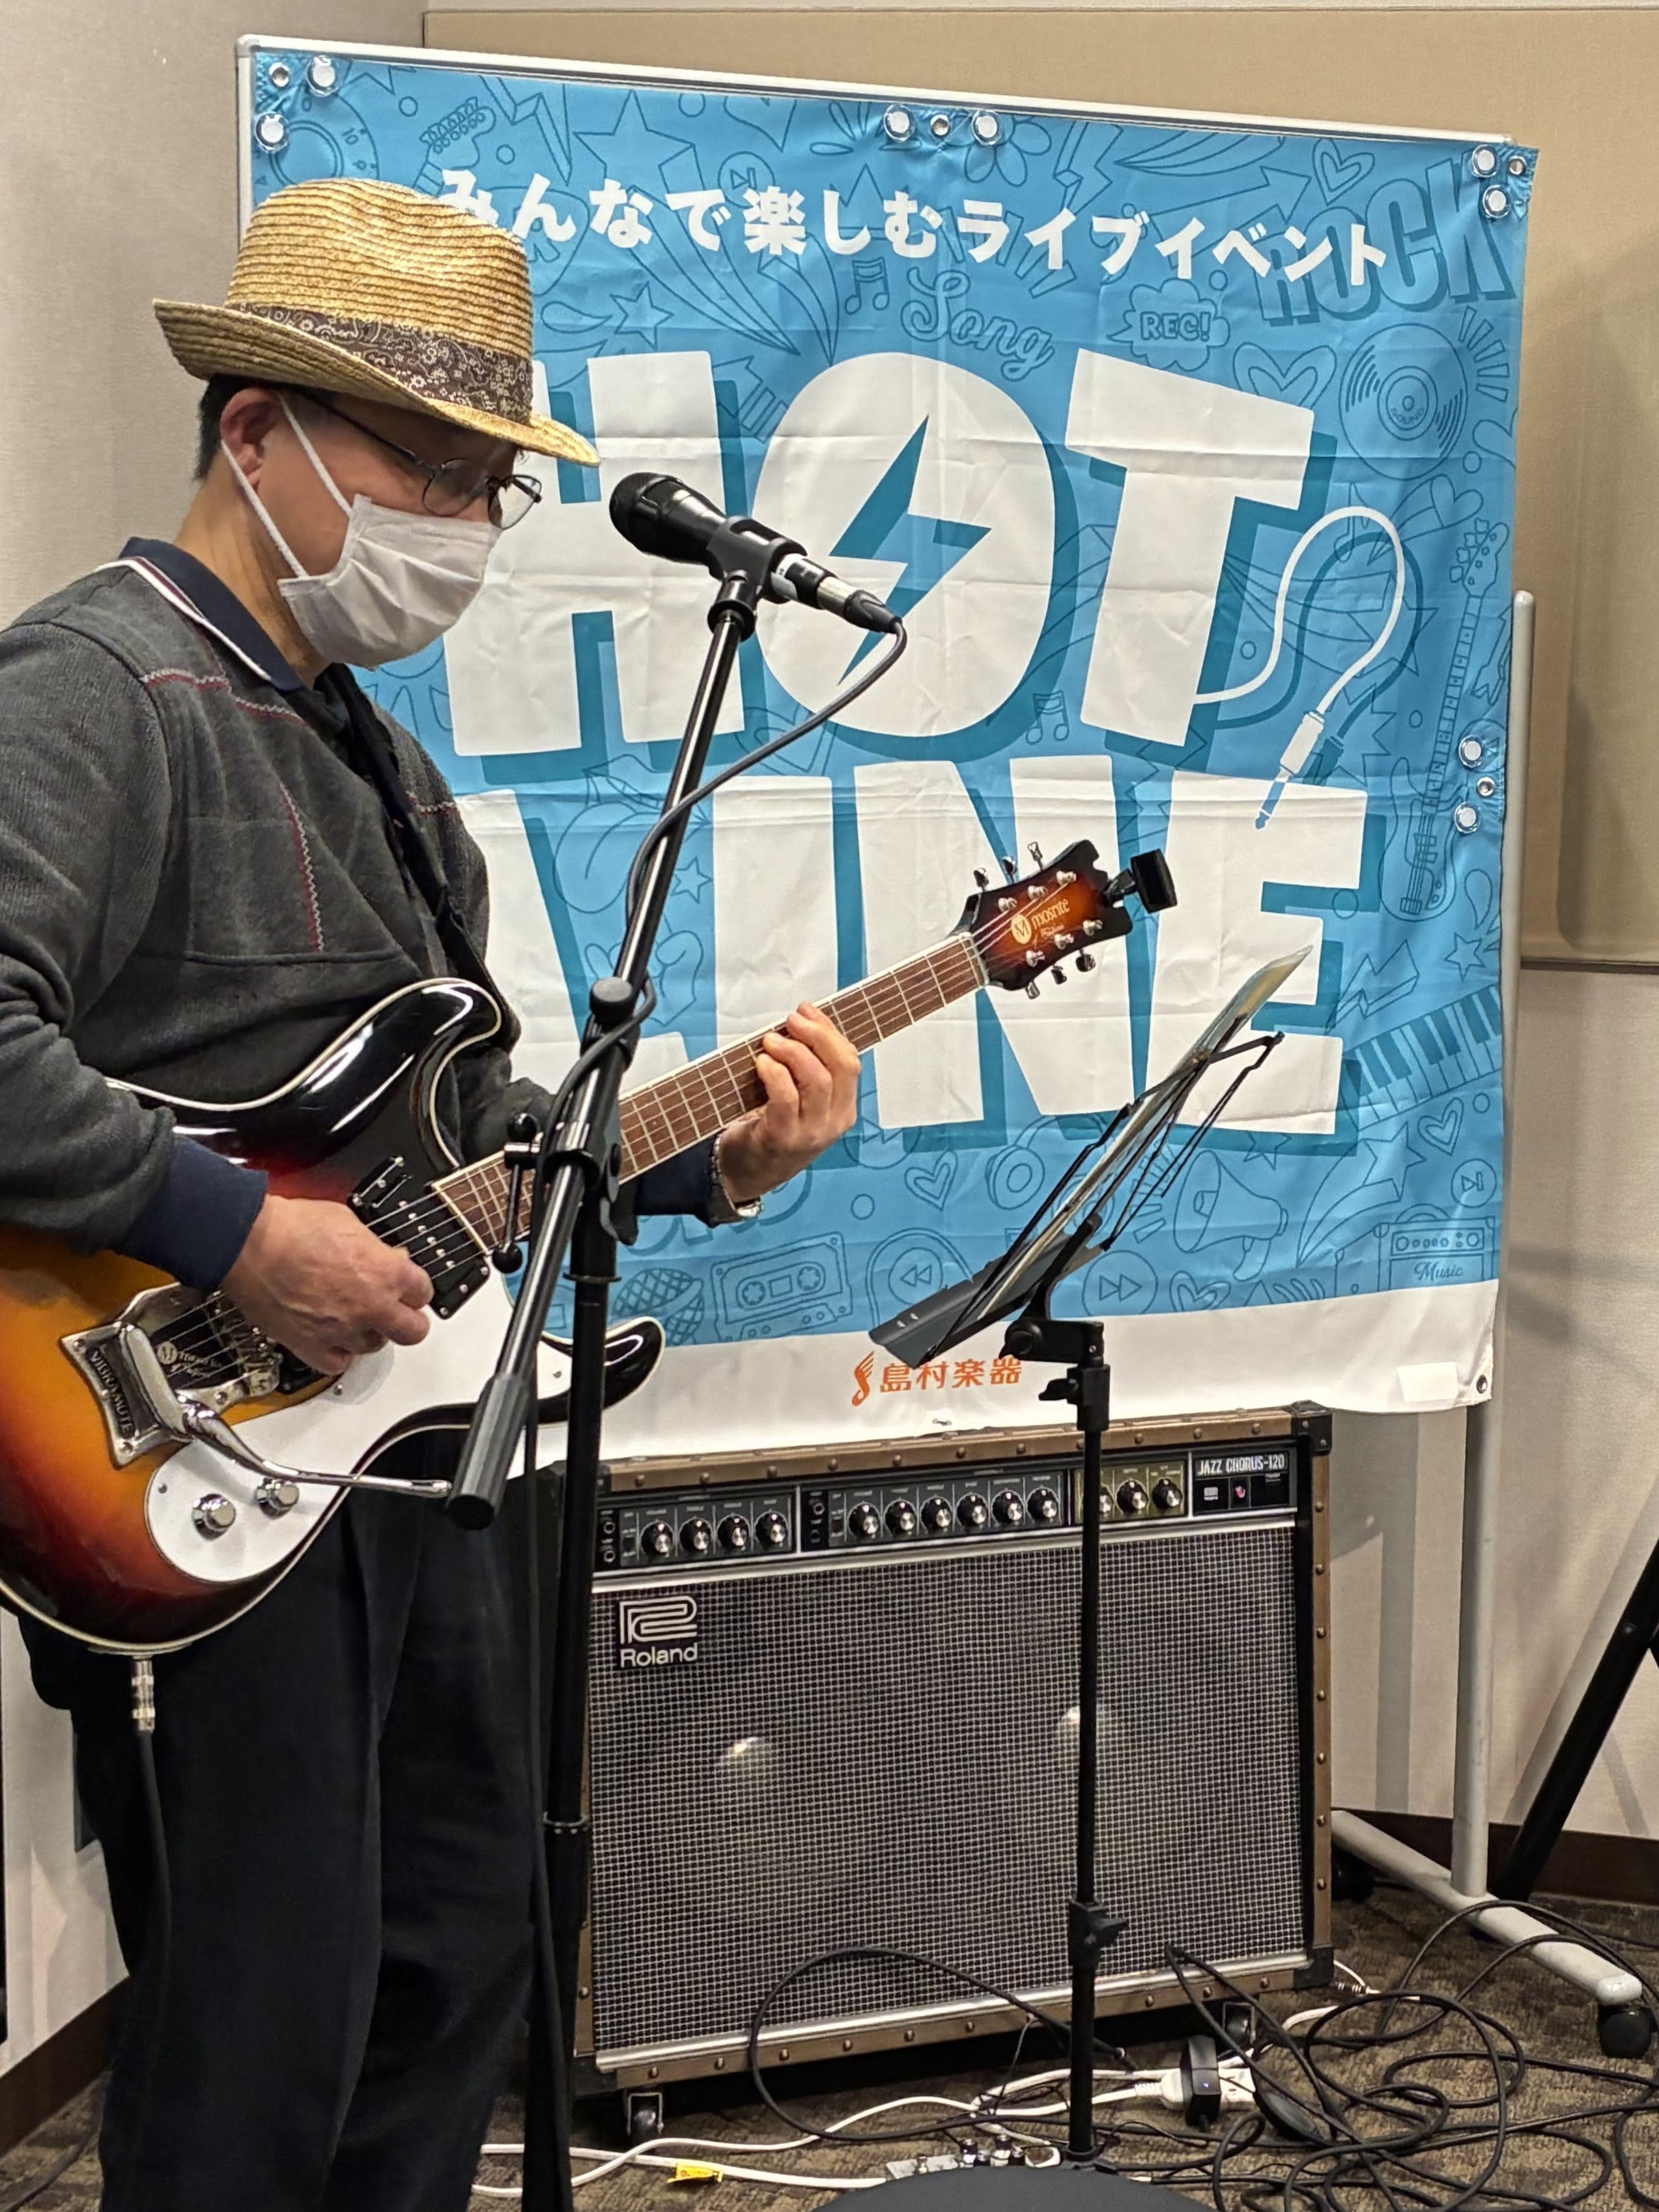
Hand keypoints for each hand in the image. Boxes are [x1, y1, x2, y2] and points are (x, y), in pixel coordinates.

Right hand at [222, 1194, 433, 1375]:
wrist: (248, 1243)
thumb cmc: (291, 1227)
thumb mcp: (349, 1222)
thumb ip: (375, 1248)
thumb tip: (385, 1256)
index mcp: (386, 1272)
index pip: (423, 1292)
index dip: (414, 1287)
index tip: (407, 1286)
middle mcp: (370, 1306)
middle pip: (413, 1331)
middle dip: (407, 1320)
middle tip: (396, 1311)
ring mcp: (342, 1330)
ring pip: (374, 1346)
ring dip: (369, 1332)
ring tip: (354, 1316)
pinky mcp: (310, 1346)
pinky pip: (338, 1363)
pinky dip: (337, 1352)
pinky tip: (333, 1337)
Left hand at [715, 1002, 860, 1204]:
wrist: (747, 1173)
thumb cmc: (771, 1128)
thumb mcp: (801, 1102)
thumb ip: (807, 1071)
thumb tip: (800, 1024)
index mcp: (843, 1109)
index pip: (850, 1062)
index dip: (830, 1031)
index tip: (807, 1011)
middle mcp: (833, 1122)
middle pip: (841, 1067)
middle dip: (817, 1035)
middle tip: (792, 1020)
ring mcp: (810, 1132)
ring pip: (817, 1080)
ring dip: (794, 1052)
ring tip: (771, 1041)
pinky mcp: (782, 1138)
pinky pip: (786, 1097)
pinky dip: (775, 1073)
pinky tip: (762, 1063)